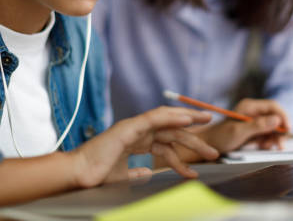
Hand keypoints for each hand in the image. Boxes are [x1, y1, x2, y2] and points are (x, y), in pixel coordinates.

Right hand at [68, 107, 218, 187]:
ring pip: (167, 121)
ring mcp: (134, 127)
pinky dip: (172, 117)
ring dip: (189, 122)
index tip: (203, 153)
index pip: (167, 140)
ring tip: (207, 124)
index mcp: (137, 140)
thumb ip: (136, 172)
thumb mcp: (123, 176)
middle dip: (194, 138)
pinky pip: (155, 118)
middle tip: (213, 149)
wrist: (79, 175)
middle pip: (172, 132)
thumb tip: (147, 173)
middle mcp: (138, 131)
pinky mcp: (129, 127)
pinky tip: (188, 120)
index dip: (186, 145)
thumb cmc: (96, 176)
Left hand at [197, 98, 290, 154]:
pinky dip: (268, 141)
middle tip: (279, 145)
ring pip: (273, 127)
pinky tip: (262, 147)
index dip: (282, 116)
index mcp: (249, 106)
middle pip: (275, 117)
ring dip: (274, 138)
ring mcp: (254, 121)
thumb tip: (277, 120)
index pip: (273, 106)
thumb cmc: (220, 137)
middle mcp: (253, 111)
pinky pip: (267, 134)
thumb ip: (258, 126)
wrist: (208, 145)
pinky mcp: (254, 130)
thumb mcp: (239, 132)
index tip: (287, 129)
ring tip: (266, 147)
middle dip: (279, 131)